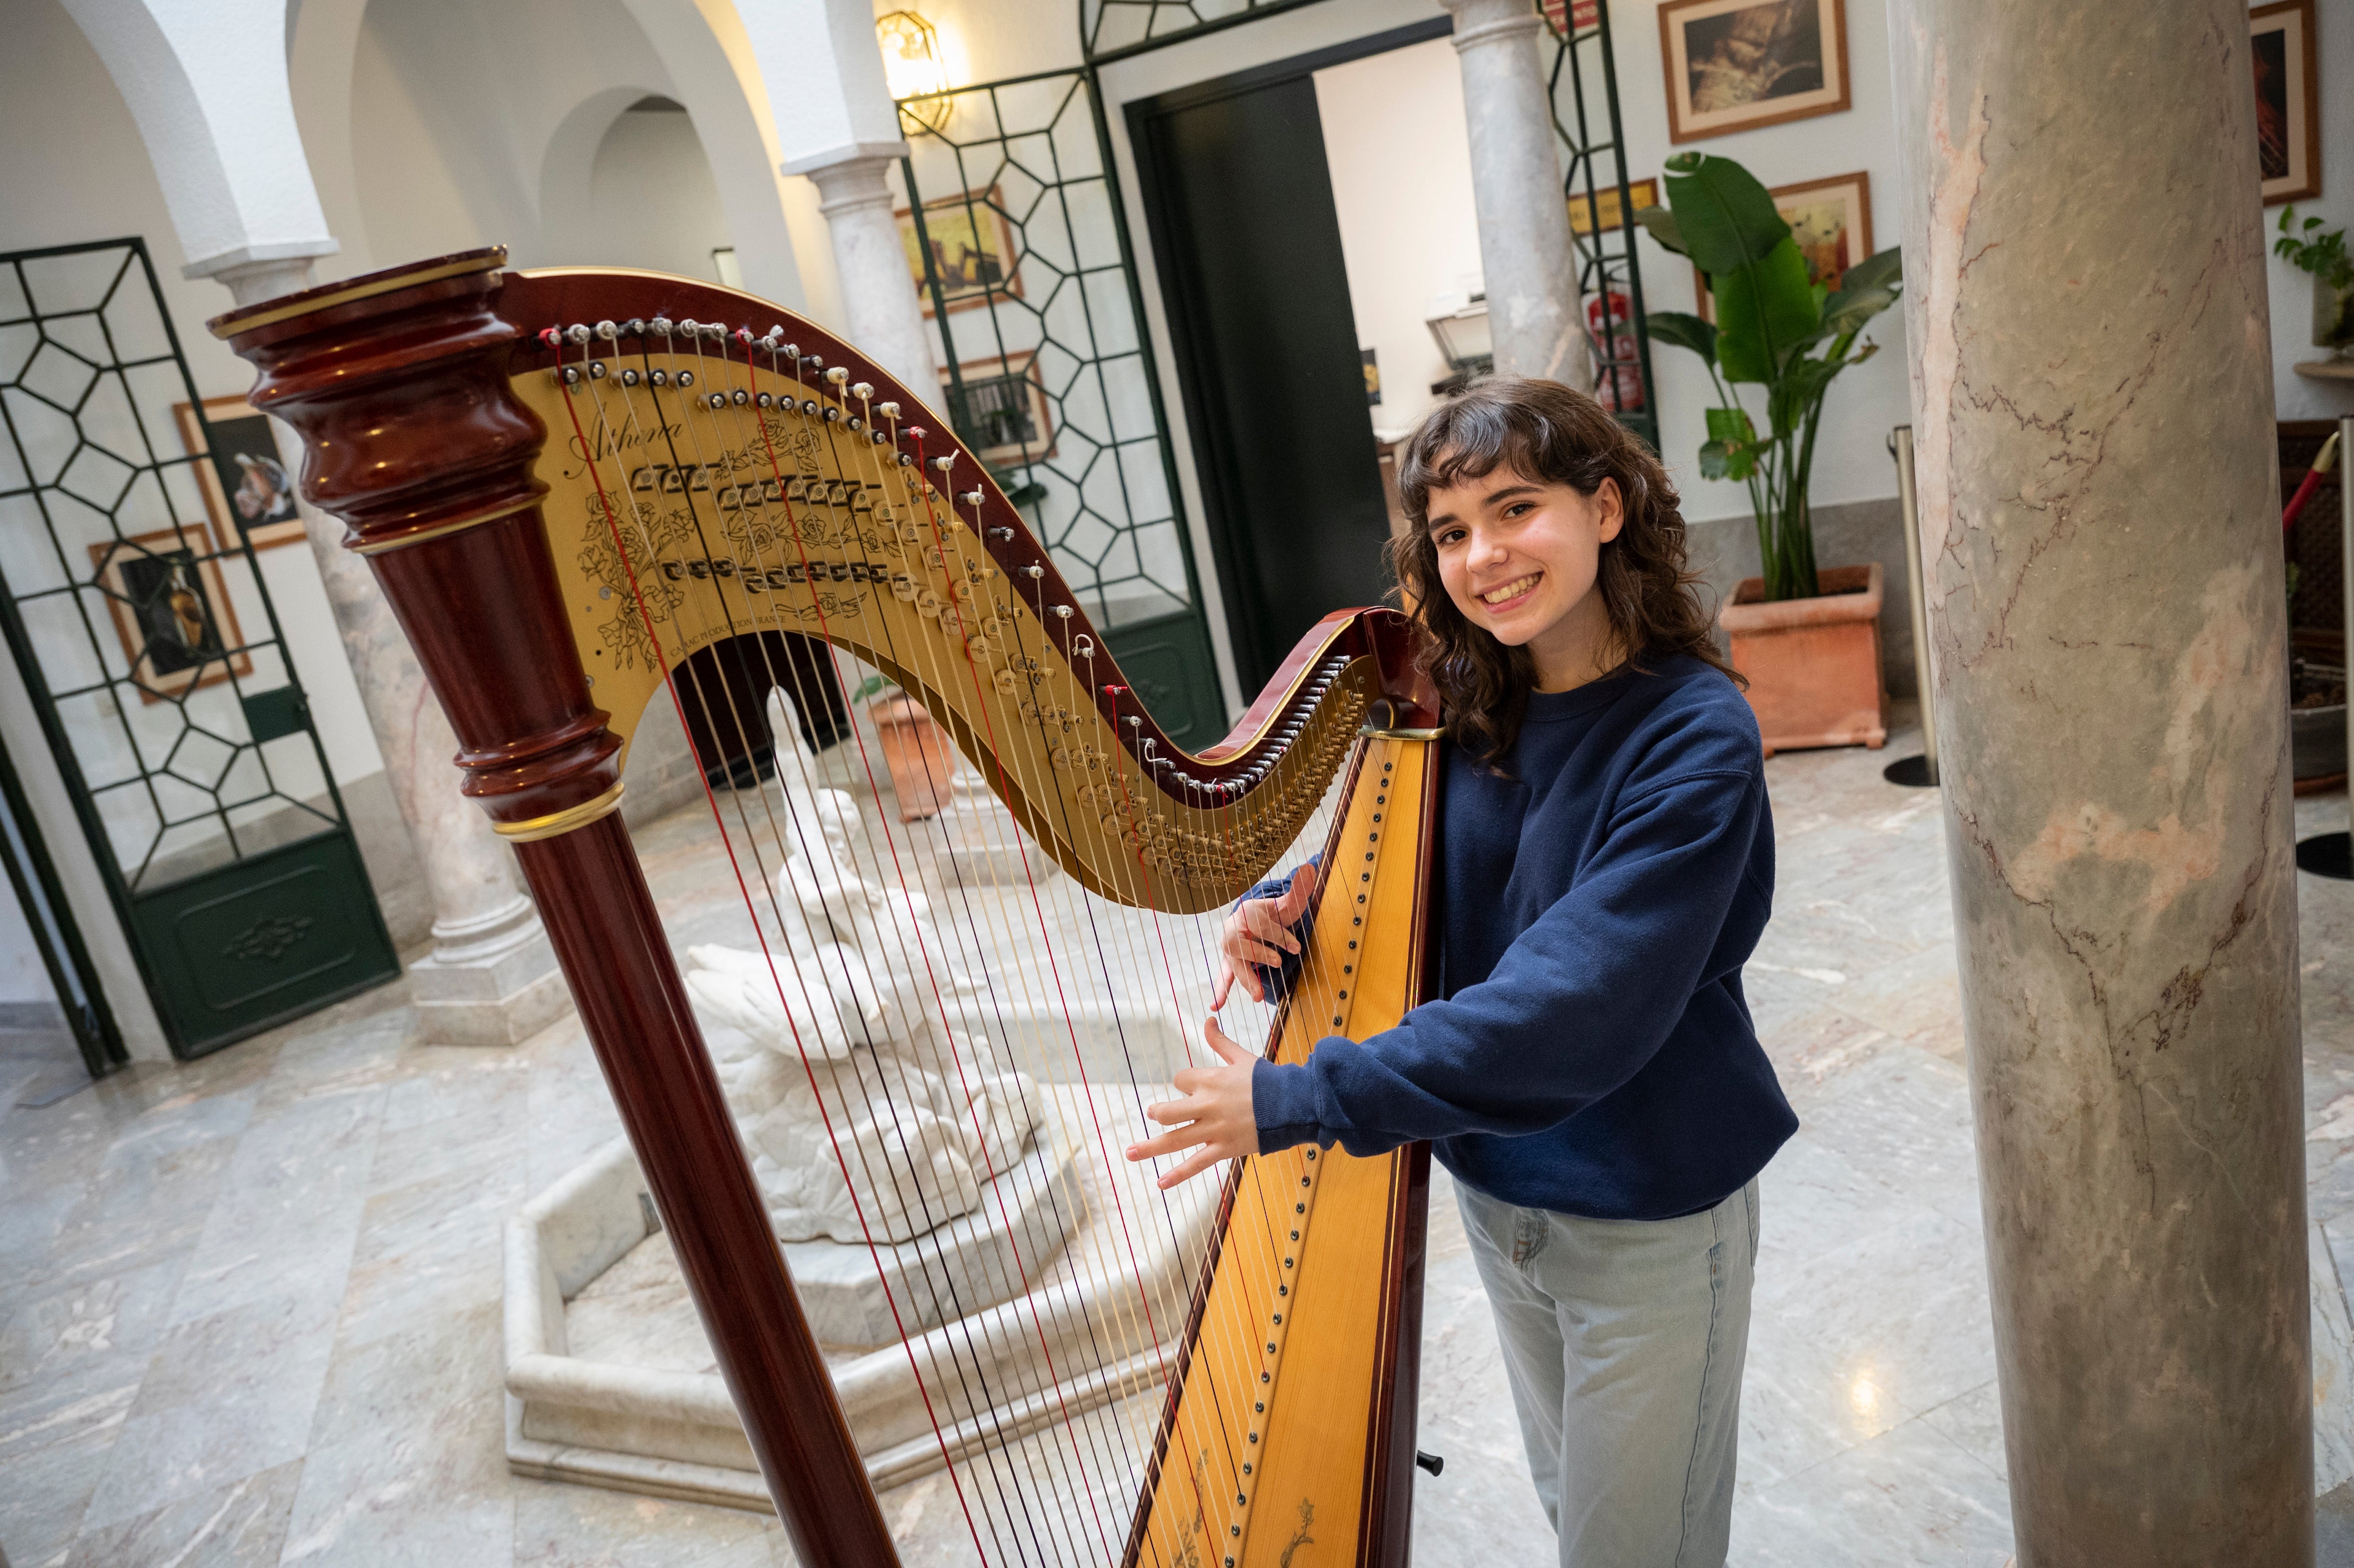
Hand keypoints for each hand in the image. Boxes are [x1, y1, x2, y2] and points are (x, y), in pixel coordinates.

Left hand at [1125, 1015, 1259, 1188]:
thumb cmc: (1268, 1080)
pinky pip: (1195, 1164)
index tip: (1194, 1089)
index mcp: (1210, 1080)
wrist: (1294, 1104)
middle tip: (1154, 1114)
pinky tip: (1160, 1183)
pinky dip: (1177, 1175)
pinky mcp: (1224, 1148)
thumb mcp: (1241, 1056)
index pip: (1180, 1080)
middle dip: (1158, 1112)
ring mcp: (1214, 1129)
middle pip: (1168, 1111)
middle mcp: (1207, 1105)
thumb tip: (1207, 1018)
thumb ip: (1219, 1041)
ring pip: (1174, 1139)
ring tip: (1130, 1152)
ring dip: (1149, 1147)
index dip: (1185, 1084)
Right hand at [1211, 863, 1319, 1007]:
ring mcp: (1229, 948)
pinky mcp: (1230, 963)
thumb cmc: (1274, 915)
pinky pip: (1223, 977)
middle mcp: (1233, 929)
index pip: (1259, 923)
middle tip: (1278, 962)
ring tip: (1257, 996)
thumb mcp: (1287, 904)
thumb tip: (1309, 868)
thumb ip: (1298, 890)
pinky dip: (1220, 991)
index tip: (1296, 946)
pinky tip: (1215, 1006)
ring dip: (1244, 978)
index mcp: (1247, 912)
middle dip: (1258, 952)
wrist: (1256, 923)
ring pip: (1233, 963)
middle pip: (1239, 942)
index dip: (1277, 934)